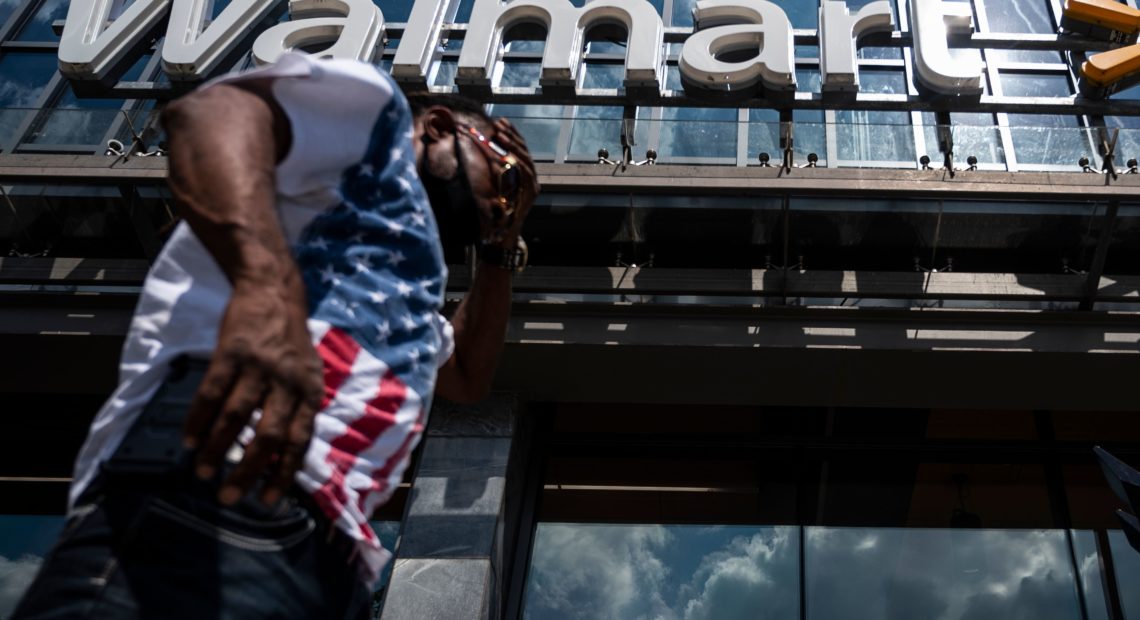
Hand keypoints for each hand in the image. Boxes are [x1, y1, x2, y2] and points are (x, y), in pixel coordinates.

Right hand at [182, 276, 322, 505]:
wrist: (274, 292)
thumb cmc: (290, 340)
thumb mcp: (308, 373)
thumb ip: (299, 408)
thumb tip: (283, 454)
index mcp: (310, 391)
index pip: (299, 441)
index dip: (284, 473)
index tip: (268, 500)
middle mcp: (288, 382)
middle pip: (268, 435)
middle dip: (248, 471)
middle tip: (229, 496)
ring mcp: (260, 366)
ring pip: (236, 417)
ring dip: (218, 449)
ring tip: (204, 471)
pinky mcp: (232, 352)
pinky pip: (212, 393)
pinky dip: (199, 419)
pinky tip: (190, 440)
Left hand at [489, 118, 538, 243]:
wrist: (504, 233)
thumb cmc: (497, 210)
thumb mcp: (495, 185)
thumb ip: (494, 169)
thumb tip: (484, 148)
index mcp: (524, 174)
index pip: (519, 148)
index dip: (511, 134)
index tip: (501, 122)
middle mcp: (532, 177)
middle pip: (523, 151)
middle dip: (511, 136)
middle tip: (499, 124)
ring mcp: (533, 185)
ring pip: (525, 159)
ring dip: (512, 145)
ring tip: (500, 134)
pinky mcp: (532, 193)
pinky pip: (525, 174)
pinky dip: (517, 162)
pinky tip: (508, 154)